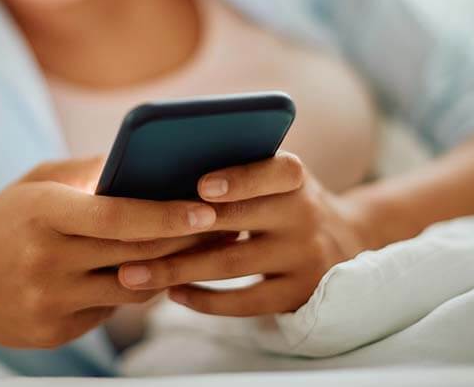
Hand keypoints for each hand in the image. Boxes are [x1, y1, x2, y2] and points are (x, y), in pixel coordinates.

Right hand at [0, 158, 218, 347]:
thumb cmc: (2, 223)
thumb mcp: (34, 184)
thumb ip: (86, 172)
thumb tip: (141, 159)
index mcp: (42, 214)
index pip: (115, 217)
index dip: (165, 216)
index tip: (205, 210)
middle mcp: (46, 260)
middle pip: (134, 255)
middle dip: (185, 242)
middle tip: (225, 227)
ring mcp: (50, 301)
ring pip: (132, 289)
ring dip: (170, 270)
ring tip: (201, 250)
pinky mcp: (55, 331)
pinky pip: (112, 310)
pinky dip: (137, 290)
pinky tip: (155, 273)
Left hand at [116, 152, 368, 316]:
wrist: (342, 242)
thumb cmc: (281, 200)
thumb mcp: (274, 178)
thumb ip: (237, 170)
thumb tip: (160, 170)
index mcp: (295, 177)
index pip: (275, 171)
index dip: (240, 178)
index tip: (200, 185)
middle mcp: (305, 214)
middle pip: (241, 221)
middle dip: (183, 227)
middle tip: (131, 235)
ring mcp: (304, 257)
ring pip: (233, 264)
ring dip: (178, 269)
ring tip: (133, 273)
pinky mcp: (298, 294)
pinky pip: (246, 302)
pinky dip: (206, 300)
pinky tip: (173, 294)